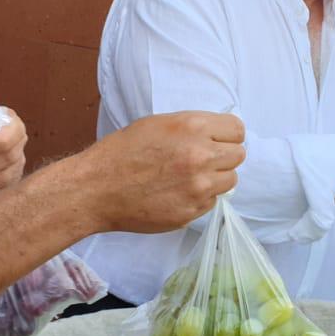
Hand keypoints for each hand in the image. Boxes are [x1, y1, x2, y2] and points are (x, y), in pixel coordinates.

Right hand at [80, 112, 244, 232]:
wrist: (96, 188)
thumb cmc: (122, 152)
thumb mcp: (159, 124)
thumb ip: (193, 128)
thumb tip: (218, 136)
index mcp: (193, 127)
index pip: (237, 130)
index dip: (227, 135)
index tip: (217, 140)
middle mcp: (201, 155)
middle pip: (238, 155)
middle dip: (223, 157)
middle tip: (202, 160)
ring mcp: (198, 186)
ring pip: (230, 180)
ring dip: (215, 179)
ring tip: (188, 178)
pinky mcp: (192, 211)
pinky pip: (212, 201)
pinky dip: (200, 198)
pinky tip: (177, 193)